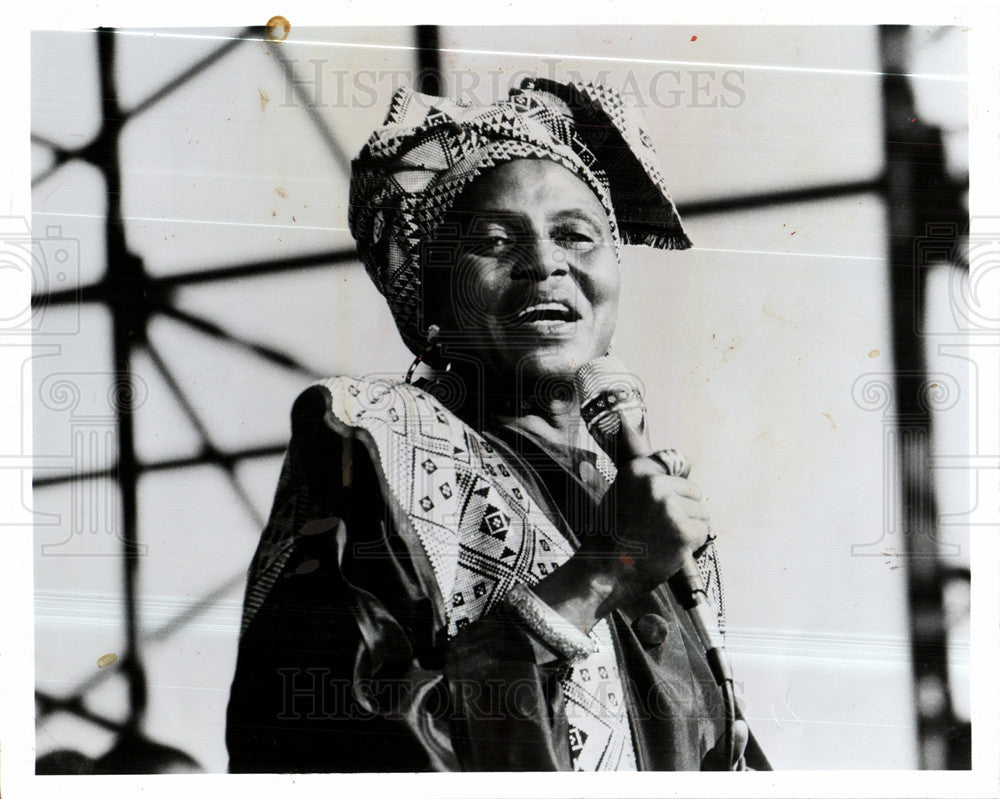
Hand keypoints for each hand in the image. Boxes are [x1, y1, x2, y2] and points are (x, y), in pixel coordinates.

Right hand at [582, 453, 711, 599]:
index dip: (675, 486)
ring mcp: (670, 508)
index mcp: (636, 471)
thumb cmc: (611, 536)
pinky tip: (670, 549)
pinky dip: (692, 544)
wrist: (602, 571)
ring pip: (702, 512)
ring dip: (690, 526)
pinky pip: (703, 532)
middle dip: (684, 508)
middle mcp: (654, 484)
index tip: (666, 500)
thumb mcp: (621, 494)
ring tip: (664, 538)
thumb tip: (685, 467)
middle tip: (662, 527)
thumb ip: (647, 482)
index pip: (677, 463)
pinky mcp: (682, 532)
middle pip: (694, 490)